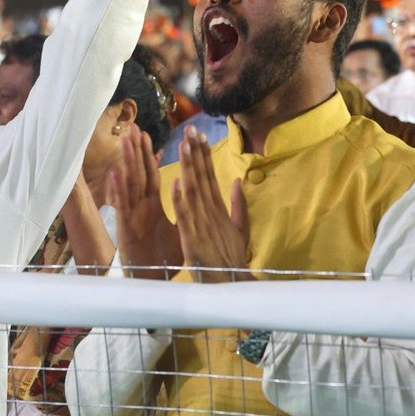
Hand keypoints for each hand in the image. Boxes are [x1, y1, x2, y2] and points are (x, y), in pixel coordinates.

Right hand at [107, 128, 181, 278]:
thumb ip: (186, 212)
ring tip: (125, 142)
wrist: (154, 282)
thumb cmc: (165, 258)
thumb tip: (194, 197)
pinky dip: (118, 191)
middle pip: (139, 174)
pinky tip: (115, 174)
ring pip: (129, 185)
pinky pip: (122, 207)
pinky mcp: (126, 229)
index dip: (150, 157)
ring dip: (127, 164)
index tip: (149, 137)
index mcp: (154, 207)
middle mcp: (142, 208)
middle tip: (134, 129)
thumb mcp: (181, 231)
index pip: (153, 176)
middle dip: (137, 152)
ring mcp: (133, 216)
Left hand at [171, 126, 251, 282]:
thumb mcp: (238, 229)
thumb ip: (237, 205)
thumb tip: (237, 181)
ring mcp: (203, 225)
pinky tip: (176, 183)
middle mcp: (211, 213)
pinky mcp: (193, 240)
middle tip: (190, 129)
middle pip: (203, 178)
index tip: (199, 135)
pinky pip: (185, 218)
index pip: (209, 177)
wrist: (232, 286)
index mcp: (218, 210)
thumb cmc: (231, 259)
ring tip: (184, 146)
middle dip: (196, 153)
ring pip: (193, 192)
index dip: (204, 155)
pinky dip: (181, 201)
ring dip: (189, 169)